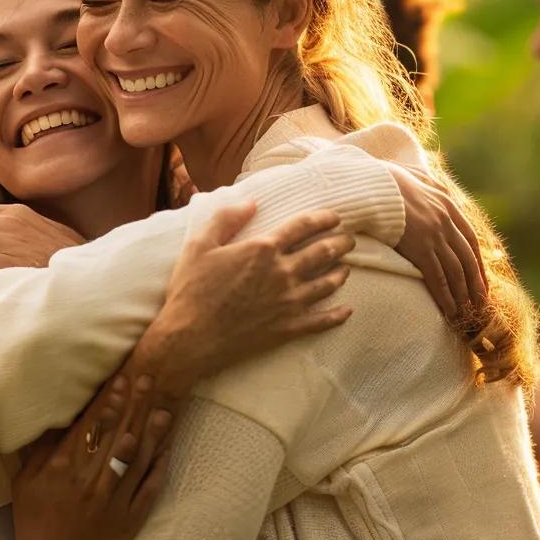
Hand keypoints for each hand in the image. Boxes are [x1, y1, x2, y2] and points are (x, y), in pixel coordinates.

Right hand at [9, 376, 171, 539]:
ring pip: (137, 458)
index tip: (120, 380)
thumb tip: (59, 413)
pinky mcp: (130, 519)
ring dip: (151, 430)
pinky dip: (160, 465)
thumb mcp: (27, 482)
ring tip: (162, 406)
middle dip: (133, 405)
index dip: (108, 402)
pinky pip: (149, 487)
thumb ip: (43, 447)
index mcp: (65, 469)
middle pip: (118, 435)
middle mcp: (92, 482)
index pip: (92, 427)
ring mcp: (114, 501)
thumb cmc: (34, 522)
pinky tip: (167, 445)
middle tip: (146, 379)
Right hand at [142, 202, 354, 391]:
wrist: (190, 338)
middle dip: (340, 243)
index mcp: (262, 249)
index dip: (322, 218)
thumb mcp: (200, 244)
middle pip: (322, 253)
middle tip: (349, 239)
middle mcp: (282, 273)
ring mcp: (288, 302)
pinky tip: (347, 311)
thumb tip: (252, 202)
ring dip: (341, 273)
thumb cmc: (191, 288)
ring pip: (326, 284)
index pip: (302, 226)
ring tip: (347, 267)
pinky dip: (337, 316)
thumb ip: (226, 218)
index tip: (335, 216)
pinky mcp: (287, 328)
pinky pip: (321, 321)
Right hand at [388, 164, 488, 318]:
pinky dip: (445, 296)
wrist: (370, 186)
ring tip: (466, 311)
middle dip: (476, 283)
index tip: (480, 277)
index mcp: (447, 204)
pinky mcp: (420, 249)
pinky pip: (438, 277)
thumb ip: (429, 182)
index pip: (470, 238)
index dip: (477, 261)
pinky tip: (449, 309)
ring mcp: (434, 236)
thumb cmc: (384, 180)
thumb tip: (437, 184)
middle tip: (480, 302)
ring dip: (463, 294)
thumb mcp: (415, 175)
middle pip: (468, 258)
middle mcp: (446, 221)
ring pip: (456, 271)